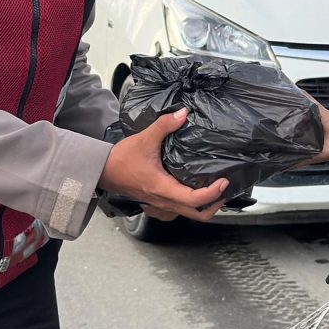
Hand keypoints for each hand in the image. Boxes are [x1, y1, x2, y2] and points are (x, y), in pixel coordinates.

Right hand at [99, 110, 229, 221]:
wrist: (103, 170)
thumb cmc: (122, 159)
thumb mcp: (145, 139)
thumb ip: (165, 125)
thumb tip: (182, 114)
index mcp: (163, 189)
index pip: (194, 200)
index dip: (213, 193)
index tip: (224, 181)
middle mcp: (164, 201)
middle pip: (197, 214)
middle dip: (215, 205)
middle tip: (226, 190)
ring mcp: (160, 204)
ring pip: (188, 214)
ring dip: (204, 207)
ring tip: (215, 192)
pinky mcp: (157, 202)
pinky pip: (178, 210)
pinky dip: (191, 205)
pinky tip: (194, 191)